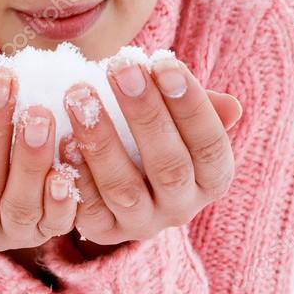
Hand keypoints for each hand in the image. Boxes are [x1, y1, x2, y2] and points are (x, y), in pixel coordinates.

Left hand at [58, 56, 241, 248]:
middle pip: (169, 166)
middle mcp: (181, 207)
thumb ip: (198, 108)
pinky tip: (62, 139)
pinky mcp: (102, 231)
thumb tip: (231, 107)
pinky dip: (75, 175)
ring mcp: (141, 223)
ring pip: (123, 188)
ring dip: (100, 139)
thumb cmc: (150, 128)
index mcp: (211, 178)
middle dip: (145, 114)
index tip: (164, 63)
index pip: (210, 145)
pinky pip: (87, 208)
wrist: (112, 172)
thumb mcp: (177, 118)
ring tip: (79, 95)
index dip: (191, 106)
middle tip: (120, 68)